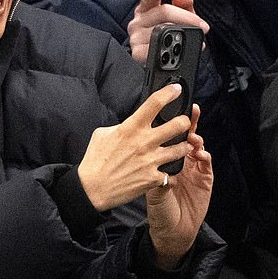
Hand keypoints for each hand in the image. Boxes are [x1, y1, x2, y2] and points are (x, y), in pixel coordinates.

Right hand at [78, 83, 193, 211]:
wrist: (92, 188)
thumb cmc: (95, 161)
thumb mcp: (102, 134)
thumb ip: (121, 126)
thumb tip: (130, 123)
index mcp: (131, 128)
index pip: (155, 103)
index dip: (169, 93)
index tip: (176, 90)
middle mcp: (144, 142)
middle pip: (178, 124)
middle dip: (185, 121)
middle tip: (183, 123)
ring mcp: (151, 161)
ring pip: (181, 148)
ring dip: (183, 146)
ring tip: (179, 146)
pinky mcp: (153, 178)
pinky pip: (170, 173)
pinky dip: (169, 172)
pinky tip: (165, 171)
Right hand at [127, 0, 209, 63]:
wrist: (158, 66)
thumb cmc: (167, 41)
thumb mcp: (179, 21)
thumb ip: (184, 7)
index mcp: (145, 10)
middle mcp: (137, 21)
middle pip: (163, 11)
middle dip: (187, 17)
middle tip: (203, 26)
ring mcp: (135, 37)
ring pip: (163, 28)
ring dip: (182, 34)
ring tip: (196, 40)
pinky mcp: (136, 53)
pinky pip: (157, 47)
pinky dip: (171, 49)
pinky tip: (178, 50)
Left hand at [145, 105, 213, 269]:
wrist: (171, 230)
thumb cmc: (157, 208)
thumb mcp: (149, 186)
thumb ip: (148, 168)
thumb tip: (139, 149)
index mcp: (165, 161)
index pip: (168, 138)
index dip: (170, 123)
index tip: (170, 109)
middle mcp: (181, 162)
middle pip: (186, 137)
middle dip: (189, 124)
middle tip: (188, 114)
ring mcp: (194, 170)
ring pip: (198, 147)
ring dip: (196, 140)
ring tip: (192, 137)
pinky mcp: (205, 179)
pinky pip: (206, 163)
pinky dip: (204, 156)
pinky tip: (200, 153)